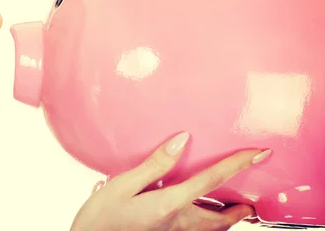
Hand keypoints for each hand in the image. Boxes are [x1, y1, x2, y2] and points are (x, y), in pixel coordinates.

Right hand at [70, 132, 270, 230]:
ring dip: (227, 220)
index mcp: (170, 205)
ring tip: (237, 211)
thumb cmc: (101, 218)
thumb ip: (155, 164)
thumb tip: (182, 140)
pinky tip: (198, 216)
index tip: (260, 153)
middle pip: (221, 218)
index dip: (238, 164)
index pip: (212, 181)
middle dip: (241, 210)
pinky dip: (209, 225)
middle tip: (253, 201)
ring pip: (211, 230)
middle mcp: (178, 224)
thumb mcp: (122, 185)